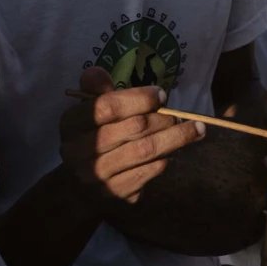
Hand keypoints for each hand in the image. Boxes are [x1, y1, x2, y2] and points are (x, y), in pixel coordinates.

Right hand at [61, 67, 204, 203]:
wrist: (81, 184)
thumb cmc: (94, 137)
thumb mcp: (91, 111)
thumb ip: (97, 91)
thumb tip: (97, 73)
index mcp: (70, 123)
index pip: (106, 106)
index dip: (139, 98)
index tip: (161, 95)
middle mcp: (78, 151)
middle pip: (133, 128)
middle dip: (163, 118)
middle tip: (179, 115)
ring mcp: (96, 175)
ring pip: (145, 151)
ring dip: (176, 137)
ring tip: (196, 129)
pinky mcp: (114, 193)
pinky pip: (148, 172)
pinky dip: (165, 159)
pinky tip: (174, 152)